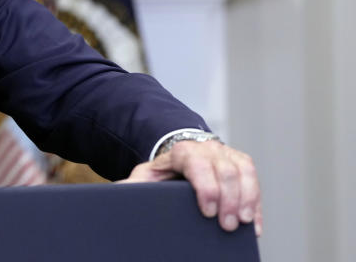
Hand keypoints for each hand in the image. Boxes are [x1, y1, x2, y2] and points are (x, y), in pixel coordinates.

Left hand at [120, 139, 261, 236]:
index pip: (198, 164)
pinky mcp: (241, 164)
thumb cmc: (163, 172)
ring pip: (244, 172)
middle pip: (225, 170)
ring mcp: (227, 155)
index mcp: (182, 151)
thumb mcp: (146, 177)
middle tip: (226, 225)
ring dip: (247, 199)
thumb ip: (134, 185)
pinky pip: (254, 180)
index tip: (208, 212)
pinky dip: (256, 202)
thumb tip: (118, 195)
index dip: (206, 187)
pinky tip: (253, 223)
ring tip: (243, 223)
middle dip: (229, 199)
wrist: (180, 159)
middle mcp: (208, 149)